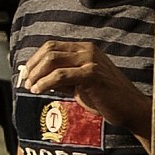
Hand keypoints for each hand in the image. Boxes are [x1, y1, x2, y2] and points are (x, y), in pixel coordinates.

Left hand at [21, 41, 149, 135]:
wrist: (128, 107)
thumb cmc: (103, 97)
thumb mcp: (78, 83)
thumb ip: (60, 78)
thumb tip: (35, 78)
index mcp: (85, 49)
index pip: (52, 46)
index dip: (34, 59)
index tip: (25, 74)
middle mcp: (88, 50)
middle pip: (50, 51)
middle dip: (33, 67)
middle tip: (26, 82)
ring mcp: (91, 60)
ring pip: (52, 61)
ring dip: (37, 75)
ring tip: (31, 88)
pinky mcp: (92, 74)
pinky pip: (60, 75)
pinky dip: (45, 83)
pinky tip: (38, 90)